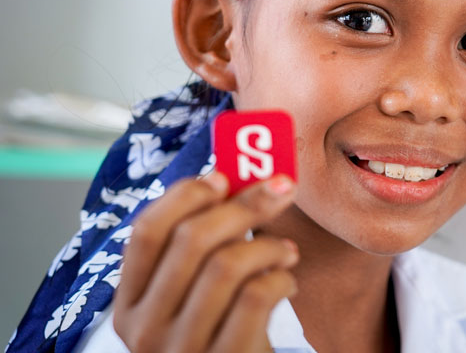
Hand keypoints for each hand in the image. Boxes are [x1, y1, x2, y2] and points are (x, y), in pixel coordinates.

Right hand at [114, 172, 298, 352]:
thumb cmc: (221, 333)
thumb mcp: (195, 297)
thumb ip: (204, 248)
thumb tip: (240, 180)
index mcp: (130, 304)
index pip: (145, 232)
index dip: (185, 196)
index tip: (223, 177)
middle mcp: (146, 328)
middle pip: (191, 240)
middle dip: (244, 205)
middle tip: (280, 190)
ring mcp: (182, 349)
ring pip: (226, 265)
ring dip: (268, 245)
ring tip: (286, 250)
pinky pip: (255, 296)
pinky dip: (281, 277)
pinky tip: (286, 281)